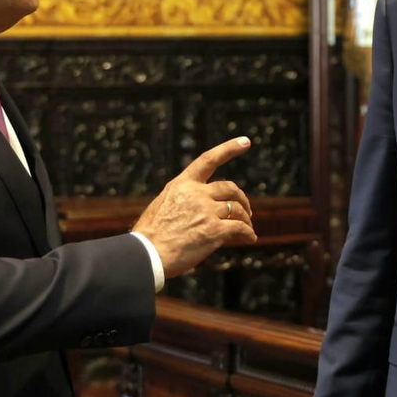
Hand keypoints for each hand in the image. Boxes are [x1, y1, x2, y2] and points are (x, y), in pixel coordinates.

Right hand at [133, 137, 255, 276]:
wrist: (147, 254)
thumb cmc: (151, 235)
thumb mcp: (163, 205)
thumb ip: (183, 200)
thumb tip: (199, 207)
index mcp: (182, 184)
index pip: (208, 160)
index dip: (229, 149)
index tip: (246, 141)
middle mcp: (196, 193)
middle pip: (230, 188)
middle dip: (242, 199)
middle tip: (247, 211)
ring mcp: (206, 211)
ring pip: (237, 209)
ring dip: (246, 219)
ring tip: (247, 228)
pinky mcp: (214, 230)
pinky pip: (239, 229)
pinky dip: (248, 233)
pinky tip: (250, 238)